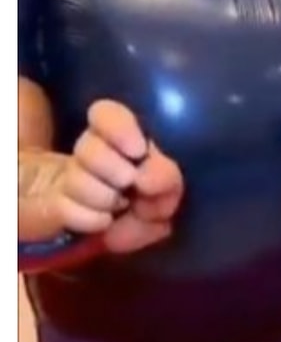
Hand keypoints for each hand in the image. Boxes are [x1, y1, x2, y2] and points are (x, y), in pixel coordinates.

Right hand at [20, 101, 183, 253]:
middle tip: (131, 185)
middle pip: (88, 148)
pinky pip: (67, 209)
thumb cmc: (146, 202)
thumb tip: (147, 179)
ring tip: (119, 207)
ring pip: (77, 181)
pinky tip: (104, 221)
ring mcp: (68, 179)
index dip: (120, 129)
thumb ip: (165, 179)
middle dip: (116, 171)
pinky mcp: (54, 206)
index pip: (105, 113)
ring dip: (106, 199)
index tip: (138, 151)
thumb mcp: (164, 191)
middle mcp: (88, 151)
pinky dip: (92, 219)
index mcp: (116, 135)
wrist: (113, 227)